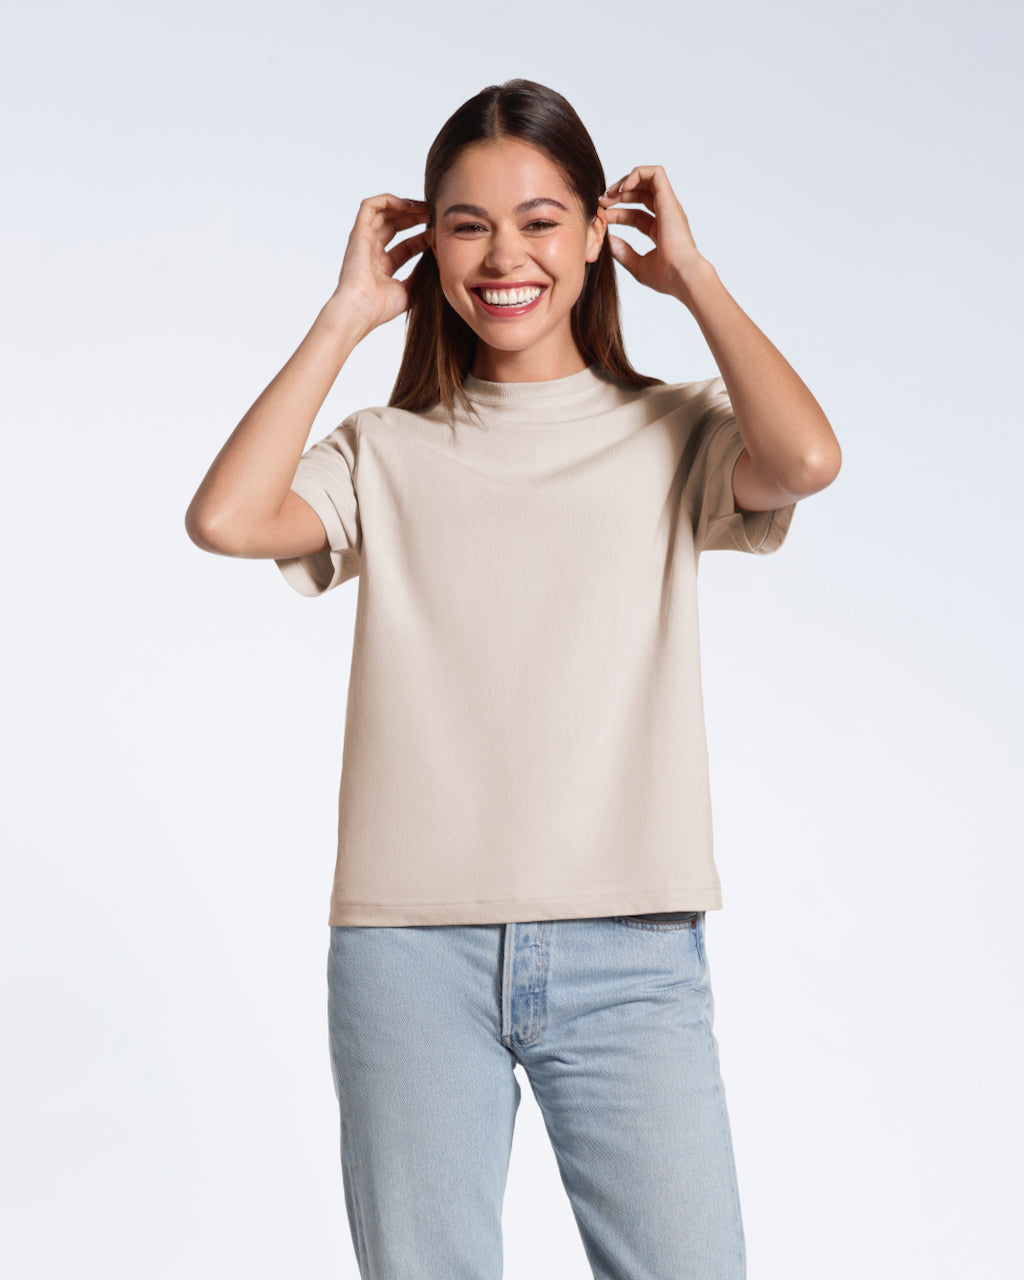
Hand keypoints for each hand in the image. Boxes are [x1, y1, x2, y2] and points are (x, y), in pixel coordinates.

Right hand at [332, 193, 430, 331]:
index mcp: (383, 267)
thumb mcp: (409, 291)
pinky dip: (387, 200)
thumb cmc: (380, 307)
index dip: (423, 238)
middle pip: (395, 226)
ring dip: (404, 207)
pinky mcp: (358, 232)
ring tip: (424, 207)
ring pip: (384, 213)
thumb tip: (436, 262)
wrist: (361, 309)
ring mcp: (364, 241)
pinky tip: (407, 204)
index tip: (438, 234)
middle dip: (415, 218)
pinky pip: (370, 206)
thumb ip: (421, 276)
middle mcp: (372, 252)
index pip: (406, 246)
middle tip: (434, 214)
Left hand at [599, 166, 708, 302]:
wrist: (682, 275)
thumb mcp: (637, 265)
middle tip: (601, 202)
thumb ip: (623, 252)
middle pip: (640, 195)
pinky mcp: (669, 199)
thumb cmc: (666, 276)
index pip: (635, 215)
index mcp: (660, 231)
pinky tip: (622, 189)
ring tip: (610, 193)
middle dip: (618, 195)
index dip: (617, 214)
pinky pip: (655, 174)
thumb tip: (608, 240)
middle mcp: (666, 215)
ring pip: (648, 180)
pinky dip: (637, 174)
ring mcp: (668, 206)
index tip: (602, 218)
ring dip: (626, 182)